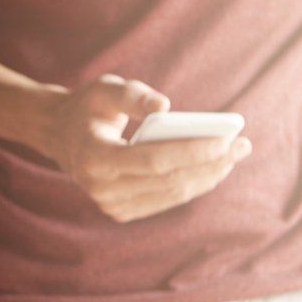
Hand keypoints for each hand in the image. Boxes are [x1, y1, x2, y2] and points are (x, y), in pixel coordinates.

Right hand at [37, 75, 251, 222]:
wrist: (59, 135)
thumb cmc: (88, 108)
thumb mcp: (105, 90)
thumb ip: (133, 94)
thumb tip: (165, 106)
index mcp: (94, 159)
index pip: (153, 161)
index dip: (193, 152)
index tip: (227, 140)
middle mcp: (101, 189)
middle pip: (169, 182)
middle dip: (211, 164)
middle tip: (243, 145)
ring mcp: (110, 204)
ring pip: (172, 194)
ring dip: (208, 176)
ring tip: (234, 155)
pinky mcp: (121, 211)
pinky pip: (166, 200)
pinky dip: (193, 184)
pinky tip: (213, 168)